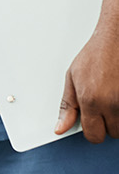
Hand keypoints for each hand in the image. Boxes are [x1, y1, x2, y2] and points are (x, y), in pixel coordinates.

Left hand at [55, 26, 118, 140]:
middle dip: (109, 123)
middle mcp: (112, 102)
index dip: (93, 130)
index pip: (94, 135)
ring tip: (114, 98)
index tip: (94, 122)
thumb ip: (67, 106)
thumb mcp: (72, 78)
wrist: (115, 38)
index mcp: (91, 100)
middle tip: (106, 105)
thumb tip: (61, 128)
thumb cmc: (96, 54)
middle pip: (112, 132)